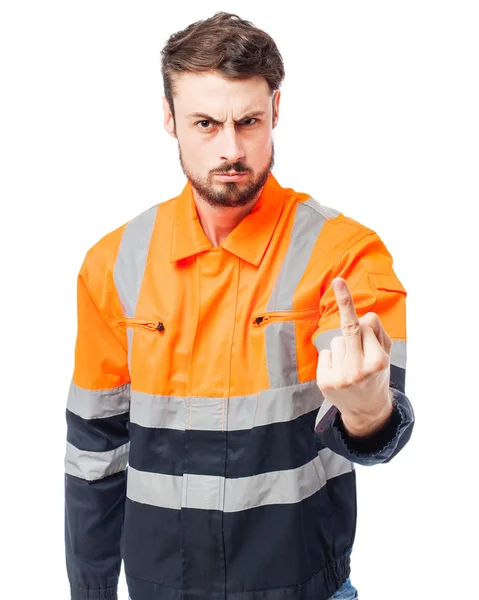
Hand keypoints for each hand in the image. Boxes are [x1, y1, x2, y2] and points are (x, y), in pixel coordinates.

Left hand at [316, 277, 393, 436]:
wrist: (367, 410)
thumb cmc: (376, 375)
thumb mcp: (386, 356)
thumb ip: (377, 333)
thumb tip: (363, 316)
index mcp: (378, 361)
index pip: (365, 326)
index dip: (361, 318)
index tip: (340, 283)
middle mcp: (359, 370)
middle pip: (349, 329)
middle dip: (345, 303)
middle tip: (339, 280)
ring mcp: (340, 377)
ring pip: (335, 342)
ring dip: (342, 348)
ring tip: (351, 365)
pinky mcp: (325, 382)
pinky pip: (325, 354)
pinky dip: (331, 359)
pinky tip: (340, 372)